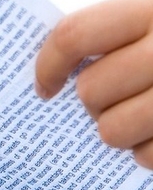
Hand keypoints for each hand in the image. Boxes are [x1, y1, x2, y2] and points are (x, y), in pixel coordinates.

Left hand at [35, 0, 152, 167]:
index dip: (48, 64)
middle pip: (91, 89)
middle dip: (95, 102)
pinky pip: (149, 157)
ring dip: (120, 131)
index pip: (76, 35)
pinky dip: (150, 154)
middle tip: (114, 99)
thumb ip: (120, 33)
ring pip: (112, 130)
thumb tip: (56, 77)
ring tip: (143, 118)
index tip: (46, 87)